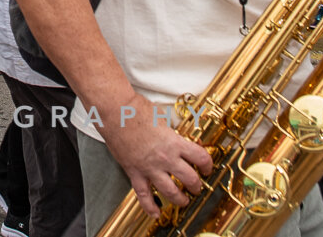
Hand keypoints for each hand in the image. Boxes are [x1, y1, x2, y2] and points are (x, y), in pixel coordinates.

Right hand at [96, 93, 211, 218]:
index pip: (200, 158)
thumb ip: (170, 129)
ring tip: (183, 200)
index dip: (207, 165)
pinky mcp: (135, 172)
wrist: (115, 112)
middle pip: (189, 179)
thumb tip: (175, 132)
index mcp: (174, 142)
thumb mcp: (162, 115)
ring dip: (179, 198)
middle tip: (197, 187)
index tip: (206, 168)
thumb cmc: (136, 109)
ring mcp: (150, 168)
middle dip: (196, 185)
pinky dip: (150, 206)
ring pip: (170, 191)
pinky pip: (143, 194)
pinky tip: (155, 212)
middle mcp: (165, 158)